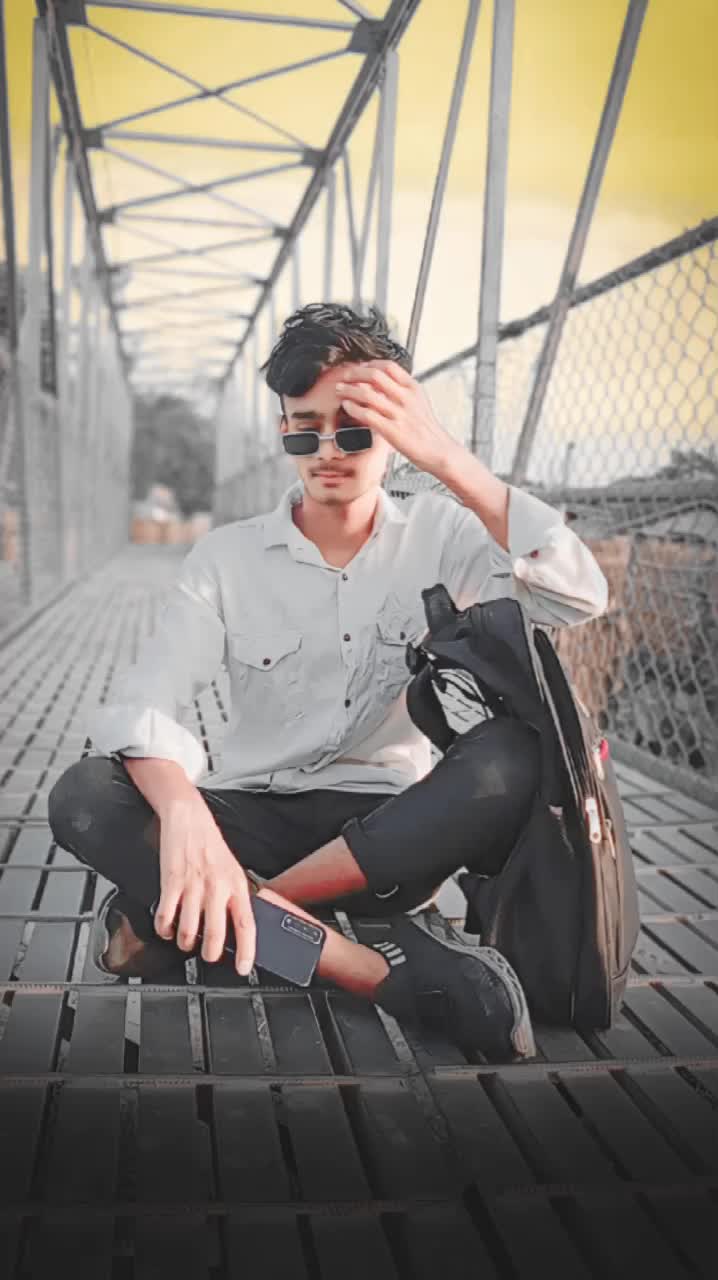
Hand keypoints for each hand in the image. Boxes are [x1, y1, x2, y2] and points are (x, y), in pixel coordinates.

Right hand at [154, 791, 255, 975]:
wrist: (189, 818)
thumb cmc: (211, 846)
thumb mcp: (233, 870)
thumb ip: (234, 898)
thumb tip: (237, 930)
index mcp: (237, 885)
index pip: (246, 925)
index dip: (247, 951)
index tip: (244, 967)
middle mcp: (217, 886)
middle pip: (216, 934)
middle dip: (211, 954)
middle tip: (208, 956)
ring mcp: (194, 884)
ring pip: (189, 931)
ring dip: (185, 942)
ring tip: (185, 940)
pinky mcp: (172, 881)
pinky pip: (166, 917)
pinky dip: (165, 929)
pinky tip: (167, 927)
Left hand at [335, 360, 462, 478]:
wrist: (438, 451)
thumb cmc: (426, 429)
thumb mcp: (419, 402)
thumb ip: (401, 390)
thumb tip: (380, 382)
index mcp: (413, 388)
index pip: (389, 366)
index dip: (370, 364)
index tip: (360, 367)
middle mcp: (406, 398)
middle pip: (375, 375)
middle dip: (355, 373)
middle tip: (345, 376)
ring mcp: (399, 414)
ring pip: (367, 394)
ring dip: (349, 389)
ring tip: (340, 390)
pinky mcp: (392, 431)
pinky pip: (367, 415)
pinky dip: (353, 408)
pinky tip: (347, 406)